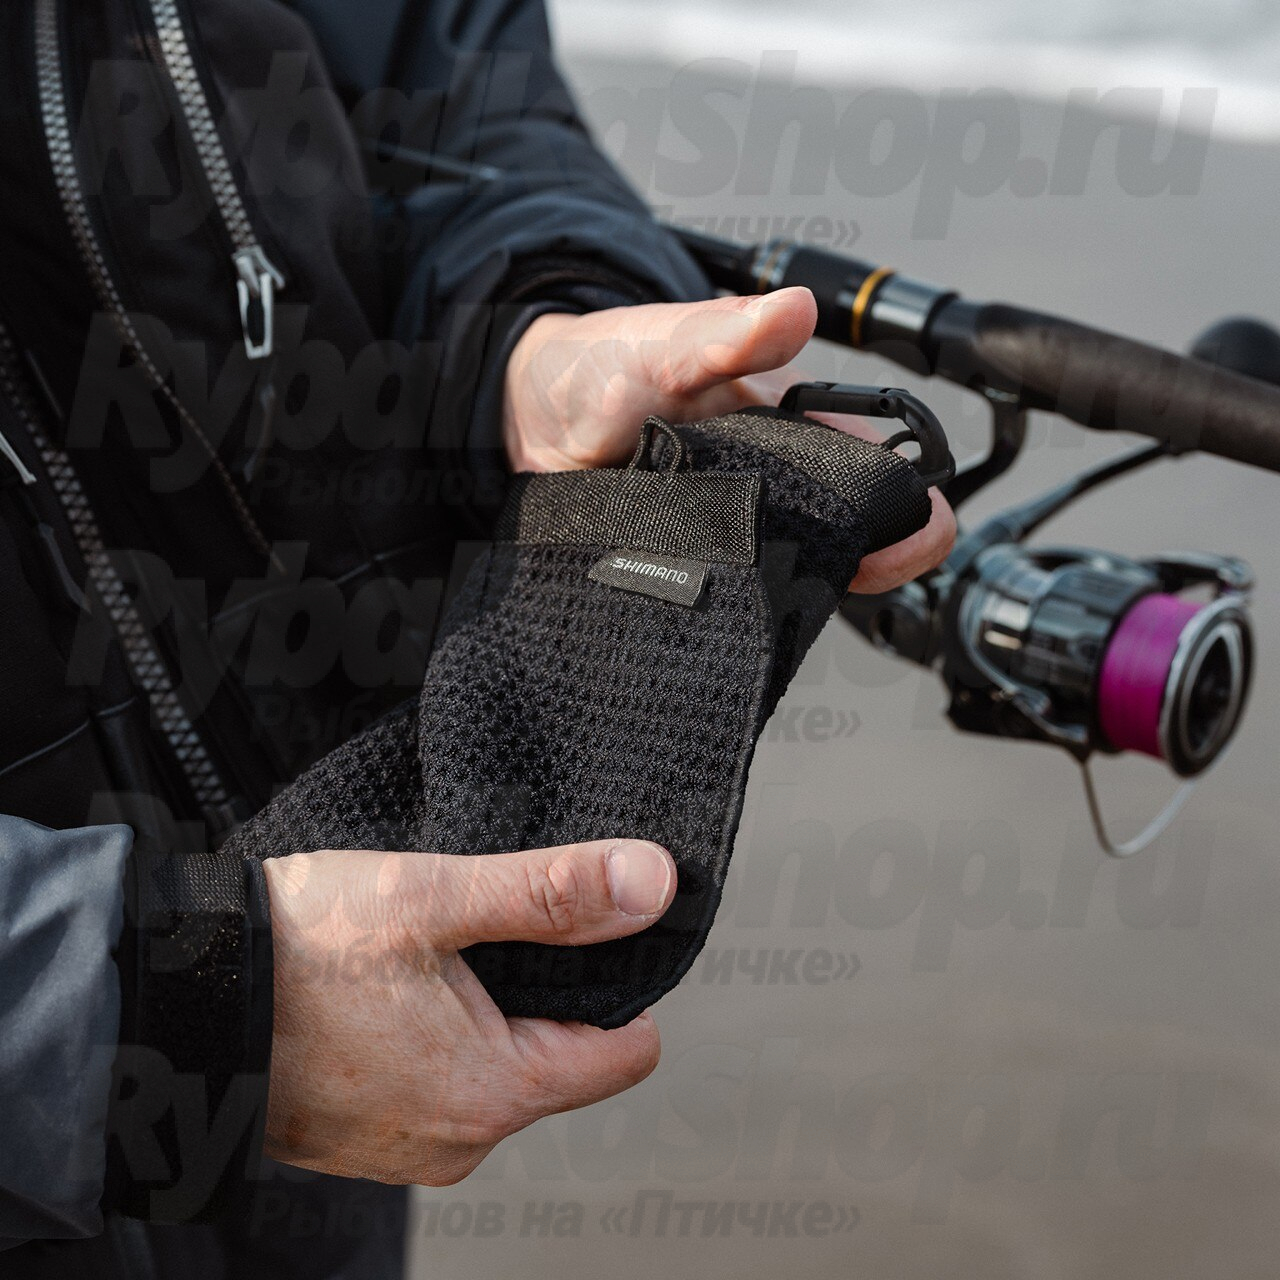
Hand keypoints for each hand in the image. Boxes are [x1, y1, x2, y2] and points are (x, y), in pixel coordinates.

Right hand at [262, 838, 676, 1184]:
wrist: (174, 993)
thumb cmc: (294, 949)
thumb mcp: (436, 897)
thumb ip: (552, 892)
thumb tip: (651, 883)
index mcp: (493, 1093)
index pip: (626, 1050)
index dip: (617, 981)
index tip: (575, 931)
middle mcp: (459, 1140)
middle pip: (562, 1056)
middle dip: (540, 990)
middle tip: (486, 929)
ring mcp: (409, 1146)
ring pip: (498, 1066)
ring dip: (482, 1009)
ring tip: (429, 956)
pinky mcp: (368, 1136)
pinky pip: (440, 1082)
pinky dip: (433, 1034)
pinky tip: (391, 989)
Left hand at [502, 288, 955, 593]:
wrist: (527, 413)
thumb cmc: (605, 365)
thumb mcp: (665, 344)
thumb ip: (723, 333)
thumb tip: (793, 310)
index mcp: (784, 432)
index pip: (867, 475)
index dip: (901, 509)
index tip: (912, 532)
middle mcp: (763, 491)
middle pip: (835, 541)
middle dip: (852, 565)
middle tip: (837, 575)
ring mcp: (721, 538)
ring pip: (778, 583)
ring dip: (780, 594)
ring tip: (759, 593)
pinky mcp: (675, 574)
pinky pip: (711, 605)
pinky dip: (718, 615)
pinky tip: (713, 618)